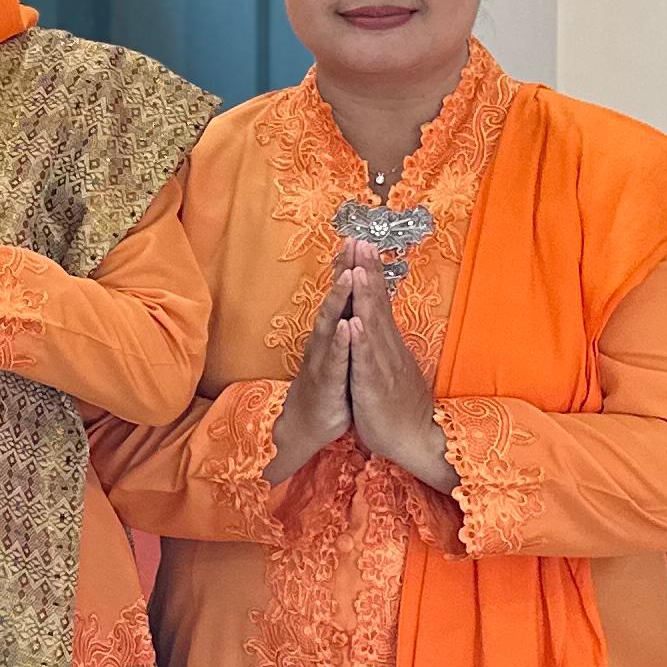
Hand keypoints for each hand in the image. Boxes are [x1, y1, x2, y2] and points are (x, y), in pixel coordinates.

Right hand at [264, 254, 359, 487]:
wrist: (307, 426)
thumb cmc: (328, 389)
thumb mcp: (341, 355)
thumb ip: (344, 329)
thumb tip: (351, 303)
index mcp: (333, 335)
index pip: (343, 297)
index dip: (350, 268)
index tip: (359, 240)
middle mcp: (326, 341)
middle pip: (335, 301)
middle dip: (344, 272)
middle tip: (352, 243)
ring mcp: (324, 360)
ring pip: (331, 325)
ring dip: (339, 300)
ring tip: (349, 275)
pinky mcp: (327, 382)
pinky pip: (335, 359)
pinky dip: (341, 342)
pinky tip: (347, 326)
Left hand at [342, 252, 454, 487]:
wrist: (417, 439)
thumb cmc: (398, 405)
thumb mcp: (388, 366)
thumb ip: (383, 343)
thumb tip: (377, 319)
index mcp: (386, 343)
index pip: (376, 301)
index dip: (368, 272)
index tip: (361, 244)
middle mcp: (387, 348)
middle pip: (376, 304)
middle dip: (367, 271)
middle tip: (360, 240)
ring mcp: (382, 366)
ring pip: (373, 327)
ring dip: (365, 298)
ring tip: (357, 269)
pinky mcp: (375, 388)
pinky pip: (367, 362)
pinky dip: (361, 342)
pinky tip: (355, 323)